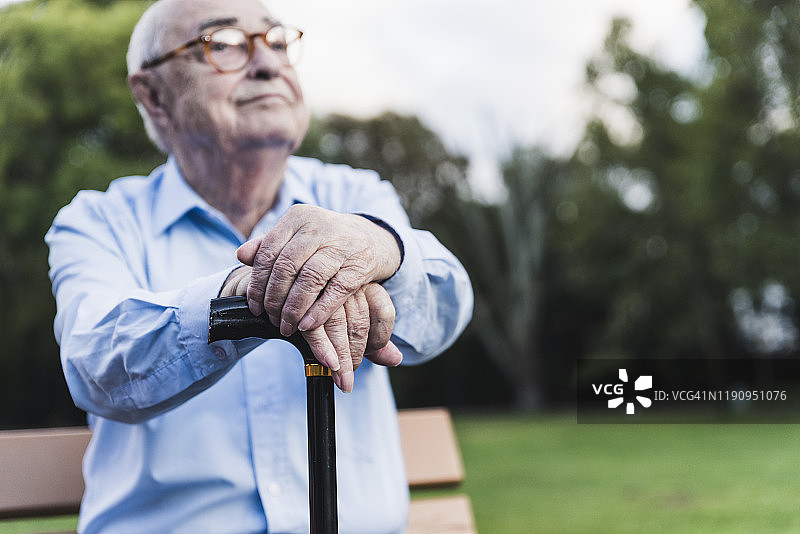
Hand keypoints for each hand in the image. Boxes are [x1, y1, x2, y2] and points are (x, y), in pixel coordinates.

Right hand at [220, 268, 401, 391]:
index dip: (380, 340)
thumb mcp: (348, 326)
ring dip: (339, 356)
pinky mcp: (299, 294)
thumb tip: (396, 360)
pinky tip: (325, 362)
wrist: (268, 288)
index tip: (369, 357)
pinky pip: (315, 326)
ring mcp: (323, 285)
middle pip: (360, 322)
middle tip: (347, 379)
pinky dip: (321, 348)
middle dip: (355, 357)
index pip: (384, 311)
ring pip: (339, 325)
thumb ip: (373, 342)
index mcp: (362, 283)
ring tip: (337, 374)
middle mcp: (344, 280)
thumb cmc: (313, 311)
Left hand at [236, 205, 401, 335]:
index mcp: (298, 218)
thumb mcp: (297, 236)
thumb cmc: (325, 241)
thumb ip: (269, 245)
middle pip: (287, 267)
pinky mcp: (361, 264)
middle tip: (271, 320)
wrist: (372, 238)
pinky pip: (336, 291)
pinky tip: (307, 325)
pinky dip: (319, 311)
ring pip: (310, 279)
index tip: (254, 306)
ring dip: (295, 308)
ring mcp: (342, 245)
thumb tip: (240, 255)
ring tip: (287, 327)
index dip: (258, 283)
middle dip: (275, 299)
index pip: (268, 252)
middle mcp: (319, 227)